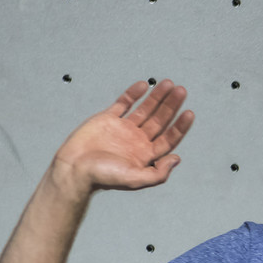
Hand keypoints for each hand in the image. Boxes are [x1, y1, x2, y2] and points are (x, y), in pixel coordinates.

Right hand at [49, 80, 193, 195]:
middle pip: (160, 120)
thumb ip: (158, 173)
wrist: (74, 168)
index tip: (189, 112)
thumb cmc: (102, 177)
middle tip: (181, 91)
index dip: (180, 126)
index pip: (169, 138)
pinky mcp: (107, 119)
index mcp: (146, 154)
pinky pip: (123, 102)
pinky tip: (144, 85)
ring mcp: (123, 128)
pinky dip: (133, 93)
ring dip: (157, 97)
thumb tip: (177, 159)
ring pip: (145, 109)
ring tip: (168, 84)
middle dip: (171, 105)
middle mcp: (137, 140)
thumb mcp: (135, 179)